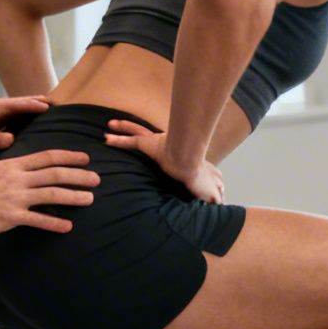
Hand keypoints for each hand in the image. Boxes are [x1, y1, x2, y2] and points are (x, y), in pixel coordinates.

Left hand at [0, 96, 51, 156]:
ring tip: (56, 118)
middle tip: (63, 106)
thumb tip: (12, 139)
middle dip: (43, 104)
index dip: (38, 104)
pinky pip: (17, 123)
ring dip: (37, 114)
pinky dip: (28, 124)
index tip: (54, 107)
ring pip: (23, 114)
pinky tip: (37, 132)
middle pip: (26, 104)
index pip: (22, 104)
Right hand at [0, 150, 97, 236]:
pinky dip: (54, 224)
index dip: (69, 156)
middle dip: (79, 175)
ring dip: (73, 196)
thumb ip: (3, 170)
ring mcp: (15, 197)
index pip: (47, 156)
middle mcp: (17, 178)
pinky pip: (38, 220)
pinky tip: (67, 227)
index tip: (85, 158)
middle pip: (55, 173)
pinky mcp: (11, 216)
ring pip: (52, 194)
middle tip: (97, 178)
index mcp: (13, 165)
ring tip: (90, 199)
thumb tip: (9, 167)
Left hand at [105, 119, 223, 203]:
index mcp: (173, 152)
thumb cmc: (197, 174)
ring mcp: (155, 143)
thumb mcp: (206, 187)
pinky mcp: (149, 145)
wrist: (190, 164)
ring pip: (136, 131)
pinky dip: (118, 140)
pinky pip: (130, 141)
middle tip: (118, 124)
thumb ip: (210, 194)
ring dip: (123, 128)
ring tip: (110, 124)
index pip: (163, 146)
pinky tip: (106, 138)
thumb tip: (220, 205)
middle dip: (132, 127)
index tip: (150, 141)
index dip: (153, 142)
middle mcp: (164, 143)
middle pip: (144, 131)